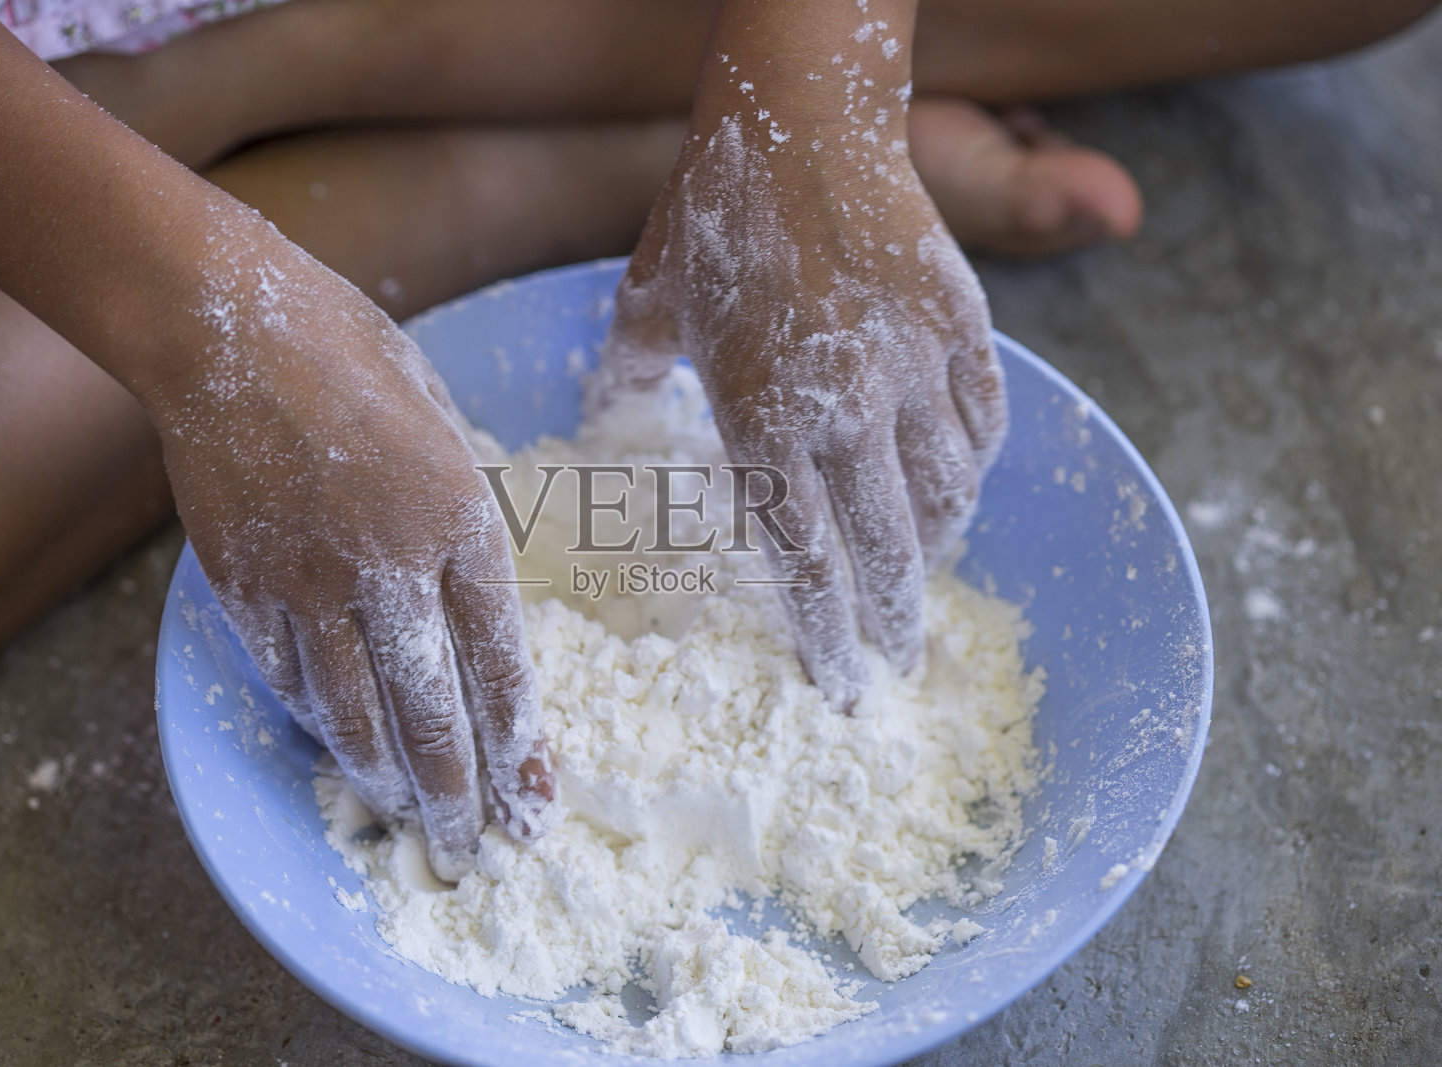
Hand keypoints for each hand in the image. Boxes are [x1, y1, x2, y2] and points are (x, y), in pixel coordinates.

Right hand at [146, 225, 555, 880]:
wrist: (227, 324)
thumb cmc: (354, 357)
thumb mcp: (447, 426)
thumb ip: (465, 523)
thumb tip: (476, 607)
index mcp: (457, 518)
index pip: (498, 662)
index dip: (519, 744)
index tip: (534, 801)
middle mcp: (387, 564)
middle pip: (429, 711)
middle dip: (457, 794)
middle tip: (473, 852)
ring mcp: (305, 580)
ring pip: (352, 713)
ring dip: (387, 781)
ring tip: (411, 824)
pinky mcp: (240, 583)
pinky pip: (288, 679)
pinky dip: (319, 723)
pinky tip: (342, 751)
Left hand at [598, 31, 1006, 707]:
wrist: (802, 123)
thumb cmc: (715, 217)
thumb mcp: (650, 303)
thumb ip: (627, 373)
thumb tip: (606, 410)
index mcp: (764, 422)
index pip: (807, 560)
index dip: (827, 632)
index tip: (844, 684)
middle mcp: (848, 412)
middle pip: (885, 549)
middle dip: (895, 619)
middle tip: (901, 663)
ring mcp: (915, 372)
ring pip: (945, 496)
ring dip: (936, 551)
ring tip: (925, 577)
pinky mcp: (962, 331)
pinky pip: (982, 428)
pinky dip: (974, 470)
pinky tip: (960, 487)